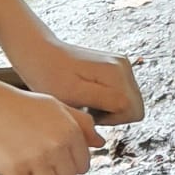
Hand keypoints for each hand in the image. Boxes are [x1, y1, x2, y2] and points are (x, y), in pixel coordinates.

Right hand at [0, 75, 101, 174]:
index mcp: (70, 131)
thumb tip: (99, 143)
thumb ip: (81, 124)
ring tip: (24, 167)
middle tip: (36, 164)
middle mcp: (57, 146)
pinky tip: (8, 167)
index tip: (53, 160)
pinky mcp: (14, 169)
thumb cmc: (15, 104)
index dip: (67, 166)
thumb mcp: (54, 106)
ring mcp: (36, 159)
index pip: (82, 167)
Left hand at [7, 36, 143, 125]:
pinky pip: (123, 95)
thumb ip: (105, 101)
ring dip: (110, 109)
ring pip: (130, 103)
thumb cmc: (49, 76)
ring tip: (86, 101)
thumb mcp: (73, 94)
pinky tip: (89, 96)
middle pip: (135, 107)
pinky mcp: (118, 67)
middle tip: (86, 108)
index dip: (112, 120)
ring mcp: (122, 65)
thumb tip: (130, 109)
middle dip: (113, 115)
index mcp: (115, 72)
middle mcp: (124, 66)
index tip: (88, 113)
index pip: (132, 111)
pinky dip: (108, 101)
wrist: (40, 53)